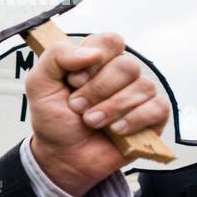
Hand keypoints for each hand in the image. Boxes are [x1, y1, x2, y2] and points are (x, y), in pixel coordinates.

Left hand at [26, 32, 169, 196]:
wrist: (61, 155)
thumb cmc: (53, 119)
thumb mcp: (39, 84)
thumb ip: (56, 56)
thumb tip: (92, 53)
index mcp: (96, 60)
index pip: (110, 42)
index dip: (92, 62)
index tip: (72, 81)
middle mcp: (120, 74)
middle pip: (127, 65)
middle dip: (97, 90)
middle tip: (77, 107)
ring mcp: (138, 94)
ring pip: (142, 87)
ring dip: (111, 109)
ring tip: (91, 122)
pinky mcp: (153, 117)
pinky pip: (157, 108)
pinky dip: (133, 121)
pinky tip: (115, 130)